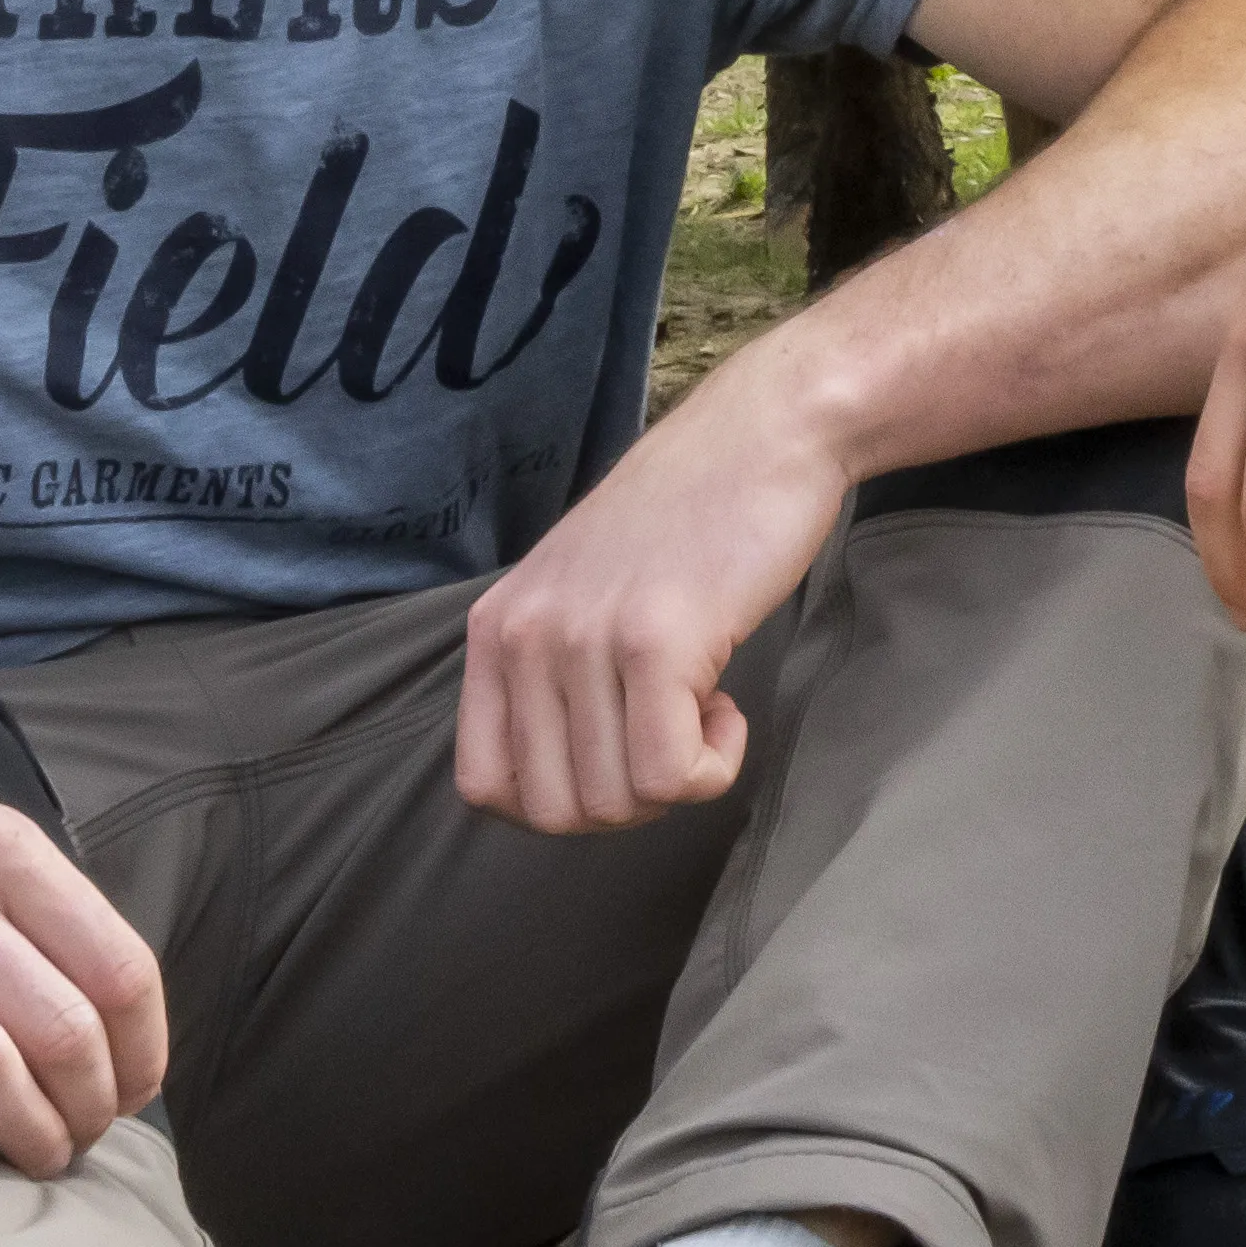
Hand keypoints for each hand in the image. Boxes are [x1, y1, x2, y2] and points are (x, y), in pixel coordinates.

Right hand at [0, 737, 170, 1170]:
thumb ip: (44, 912)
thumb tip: (120, 1028)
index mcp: (0, 849)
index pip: (116, 969)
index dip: (142, 1052)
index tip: (134, 1092)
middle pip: (59, 1030)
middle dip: (90, 1107)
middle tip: (83, 1135)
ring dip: (27, 1133)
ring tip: (37, 1155)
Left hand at [455, 379, 854, 831]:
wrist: (763, 434)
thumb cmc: (687, 521)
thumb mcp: (579, 593)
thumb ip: (549, 673)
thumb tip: (559, 788)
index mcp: (494, 629)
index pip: (483, 785)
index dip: (559, 802)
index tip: (616, 753)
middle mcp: (524, 635)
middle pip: (555, 812)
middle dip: (627, 801)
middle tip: (672, 732)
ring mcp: (584, 638)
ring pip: (616, 804)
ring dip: (678, 778)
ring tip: (702, 702)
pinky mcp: (655, 642)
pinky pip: (672, 777)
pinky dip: (714, 766)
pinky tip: (727, 704)